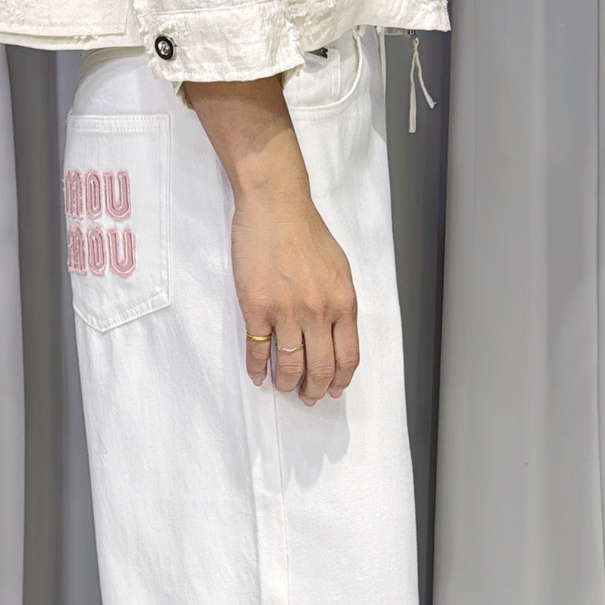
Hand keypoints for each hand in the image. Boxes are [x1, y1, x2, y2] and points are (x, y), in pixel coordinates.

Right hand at [184, 74, 359, 403]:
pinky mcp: (257, 308)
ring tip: (283, 388)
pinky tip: (257, 374)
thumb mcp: (339, 269)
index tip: (332, 390)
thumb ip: (339, 303)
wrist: (276, 207)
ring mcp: (287, 312)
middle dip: (314, 390)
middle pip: (320, 368)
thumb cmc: (307, 233)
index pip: (347, 357)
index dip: (339, 380)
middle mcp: (318, 312)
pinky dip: (257, 367)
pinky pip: (258, 349)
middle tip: (307, 398)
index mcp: (343, 303)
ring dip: (286, 383)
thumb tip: (337, 333)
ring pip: (289, 365)